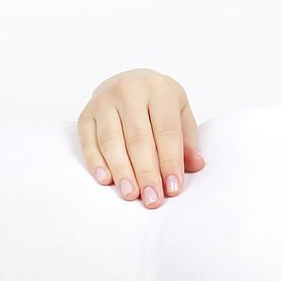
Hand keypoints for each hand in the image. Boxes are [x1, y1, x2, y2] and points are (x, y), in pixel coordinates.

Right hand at [77, 68, 205, 208]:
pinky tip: (106, 180)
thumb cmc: (159, 103)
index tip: (172, 189)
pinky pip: (89, 141)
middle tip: (151, 199)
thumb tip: (195, 165)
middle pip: (138, 139)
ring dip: (121, 171)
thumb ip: (187, 140)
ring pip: (111, 141)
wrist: (129, 82)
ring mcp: (103, 101)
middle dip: (146, 173)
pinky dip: (96, 162)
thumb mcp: (180, 113)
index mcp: (159, 90)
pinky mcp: (86, 114)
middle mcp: (129, 91)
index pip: (166, 131)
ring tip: (131, 194)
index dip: (170, 162)